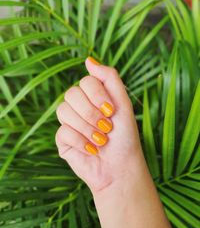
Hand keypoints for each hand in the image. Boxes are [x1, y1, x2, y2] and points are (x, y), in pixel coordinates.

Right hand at [56, 57, 147, 192]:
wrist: (121, 168)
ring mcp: (69, 123)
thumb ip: (109, 78)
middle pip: (71, 94)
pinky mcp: (63, 140)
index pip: (86, 81)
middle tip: (106, 128)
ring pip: (63, 111)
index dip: (98, 95)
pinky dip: (81, 142)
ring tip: (101, 141)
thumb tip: (88, 59)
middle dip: (92, 113)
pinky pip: (63, 132)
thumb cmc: (125, 137)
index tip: (111, 111)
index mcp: (94, 97)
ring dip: (87, 128)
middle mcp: (80, 107)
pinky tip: (91, 150)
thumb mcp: (123, 104)